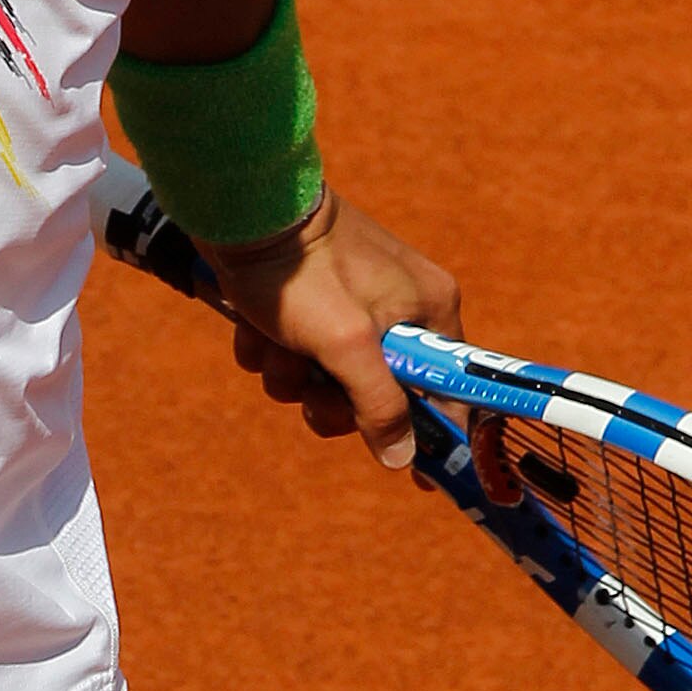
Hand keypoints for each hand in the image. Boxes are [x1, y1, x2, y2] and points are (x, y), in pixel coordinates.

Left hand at [207, 192, 459, 470]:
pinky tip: (254, 326)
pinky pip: (294, 356)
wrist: (243, 211)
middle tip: (311, 382)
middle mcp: (399, 309)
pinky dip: (270, 350)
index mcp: (428, 310)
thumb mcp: (347, 345)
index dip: (431, 434)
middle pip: (375, 396)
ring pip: (324, 380)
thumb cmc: (302, 273)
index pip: (448, 390)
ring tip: (274, 340)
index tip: (418, 479)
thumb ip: (379, 405)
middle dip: (329, 398)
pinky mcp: (310, 303)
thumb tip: (402, 459)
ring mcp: (352, 307)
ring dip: (290, 374)